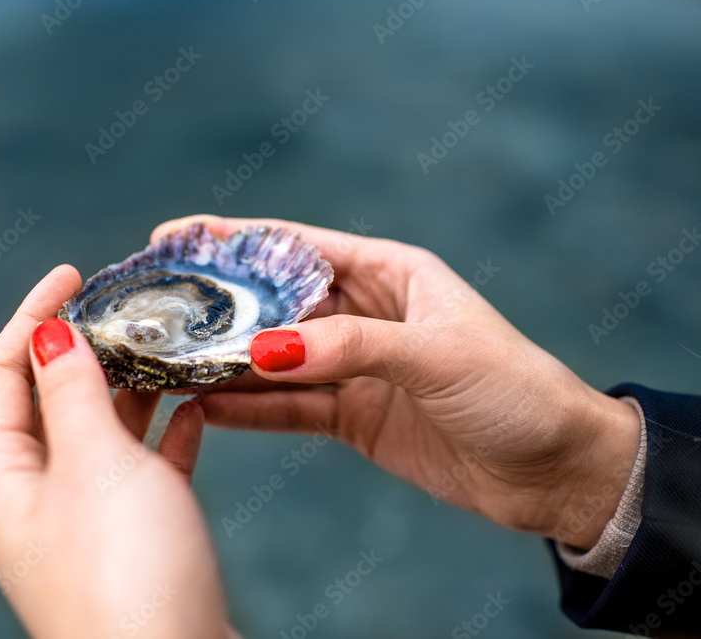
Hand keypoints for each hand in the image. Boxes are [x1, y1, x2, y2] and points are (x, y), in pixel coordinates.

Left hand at [0, 265, 233, 638]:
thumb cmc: (127, 572)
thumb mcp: (95, 465)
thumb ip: (72, 393)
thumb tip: (48, 334)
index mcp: (3, 480)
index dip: (30, 318)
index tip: (72, 274)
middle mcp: (33, 500)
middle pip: (48, 402)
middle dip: (84, 350)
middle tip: (128, 308)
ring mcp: (82, 524)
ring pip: (98, 435)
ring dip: (127, 390)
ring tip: (163, 348)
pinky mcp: (130, 544)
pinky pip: (140, 473)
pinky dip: (162, 437)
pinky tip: (193, 411)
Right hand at [153, 215, 640, 549]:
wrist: (554, 471)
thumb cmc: (513, 390)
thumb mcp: (436, 354)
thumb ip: (350, 346)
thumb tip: (265, 348)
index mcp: (389, 272)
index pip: (294, 244)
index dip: (232, 238)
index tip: (172, 237)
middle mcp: (363, 313)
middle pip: (272, 300)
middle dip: (215, 303)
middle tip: (153, 308)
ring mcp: (353, 366)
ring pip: (272, 357)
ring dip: (222, 360)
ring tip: (164, 362)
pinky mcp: (352, 415)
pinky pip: (287, 408)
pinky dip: (247, 408)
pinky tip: (204, 405)